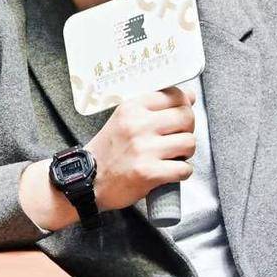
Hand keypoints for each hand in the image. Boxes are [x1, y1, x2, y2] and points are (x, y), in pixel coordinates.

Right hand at [86, 85, 196, 211]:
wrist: (86, 180)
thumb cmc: (108, 152)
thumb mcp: (123, 119)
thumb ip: (153, 107)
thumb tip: (189, 96)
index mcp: (132, 108)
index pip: (174, 95)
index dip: (184, 106)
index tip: (181, 115)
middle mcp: (138, 125)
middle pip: (186, 117)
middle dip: (188, 129)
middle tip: (177, 138)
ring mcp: (144, 149)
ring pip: (189, 143)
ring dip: (186, 152)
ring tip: (172, 156)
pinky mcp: (149, 172)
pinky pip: (184, 169)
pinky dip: (182, 172)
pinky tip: (170, 172)